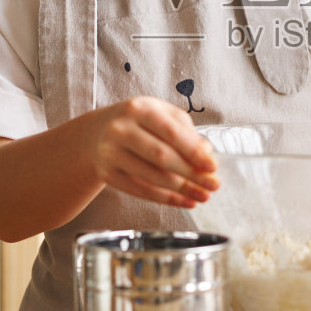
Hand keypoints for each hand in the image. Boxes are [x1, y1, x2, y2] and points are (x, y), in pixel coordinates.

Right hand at [91, 97, 218, 208]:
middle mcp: (121, 129)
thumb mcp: (160, 114)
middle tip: (213, 185)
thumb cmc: (139, 122)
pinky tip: (185, 201)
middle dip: (191, 174)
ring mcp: (110, 152)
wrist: (98, 133)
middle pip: (161, 156)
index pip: (171, 132)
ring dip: (182, 189)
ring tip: (203, 196)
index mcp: (139, 108)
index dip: (194, 152)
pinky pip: (141, 191)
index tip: (213, 167)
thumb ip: (185, 130)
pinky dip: (166, 199)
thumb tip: (206, 154)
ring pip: (152, 176)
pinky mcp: (107, 174)